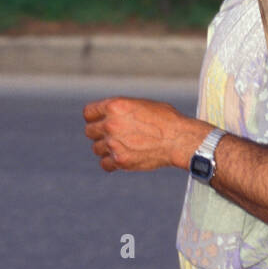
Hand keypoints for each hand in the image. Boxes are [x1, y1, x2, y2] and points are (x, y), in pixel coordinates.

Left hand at [83, 97, 208, 172]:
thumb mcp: (141, 104)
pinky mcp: (120, 161)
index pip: (88, 112)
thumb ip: (121, 110)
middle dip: (99, 133)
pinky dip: (111, 163)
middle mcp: (110, 124)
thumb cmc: (166, 119)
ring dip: (106, 148)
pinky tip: (122, 158)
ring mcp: (114, 144)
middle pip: (89, 131)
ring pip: (96, 148)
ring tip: (122, 146)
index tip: (100, 121)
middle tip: (114, 135)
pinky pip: (105, 164)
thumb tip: (109, 115)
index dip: (94, 117)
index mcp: (115, 106)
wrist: (179, 139)